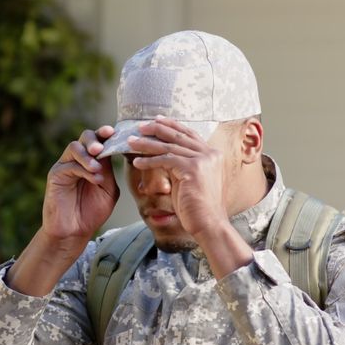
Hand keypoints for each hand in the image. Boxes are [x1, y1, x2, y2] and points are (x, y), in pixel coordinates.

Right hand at [41, 126, 119, 245]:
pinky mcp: (55, 175)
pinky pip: (69, 165)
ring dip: (87, 155)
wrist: (74, 231)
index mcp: (93, 161)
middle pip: (84, 137)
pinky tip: (94, 179)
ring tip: (97, 169)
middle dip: (94, 139)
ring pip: (74, 147)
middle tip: (100, 149)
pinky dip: (83, 169)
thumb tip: (113, 151)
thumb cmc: (92, 212)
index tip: (114, 132)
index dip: (106, 134)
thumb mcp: (108, 189)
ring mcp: (65, 166)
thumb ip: (109, 171)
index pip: (99, 141)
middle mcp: (78, 160)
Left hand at [127, 116, 229, 238]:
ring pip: (169, 147)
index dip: (172, 125)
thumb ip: (184, 166)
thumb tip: (166, 157)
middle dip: (156, 129)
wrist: (209, 224)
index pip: (189, 134)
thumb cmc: (199, 208)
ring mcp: (203, 160)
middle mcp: (210, 154)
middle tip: (139, 127)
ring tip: (131, 142)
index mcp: (213, 154)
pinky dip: (149, 161)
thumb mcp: (192, 180)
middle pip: (178, 136)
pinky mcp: (192, 169)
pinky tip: (137, 162)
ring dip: (147, 144)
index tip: (156, 120)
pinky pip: (165, 160)